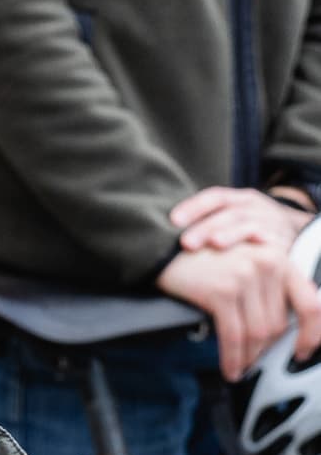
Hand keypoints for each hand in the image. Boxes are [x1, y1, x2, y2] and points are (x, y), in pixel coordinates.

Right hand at [158, 236, 320, 378]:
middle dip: (265, 350)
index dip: (311, 334)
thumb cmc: (201, 259)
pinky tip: (229, 367)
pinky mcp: (222, 291)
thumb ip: (267, 287)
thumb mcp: (244, 263)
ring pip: (257, 333)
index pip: (310, 304)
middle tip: (254, 362)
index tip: (301, 352)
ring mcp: (245, 277)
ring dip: (249, 358)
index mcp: (279, 258)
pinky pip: (234, 335)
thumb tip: (279, 328)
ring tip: (240, 368)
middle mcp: (268, 264)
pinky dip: (232, 357)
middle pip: (277, 324)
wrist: (162, 247)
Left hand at [172, 184, 314, 259]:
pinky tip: (246, 257)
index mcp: (238, 199)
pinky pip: (270, 242)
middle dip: (206, 226)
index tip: (172, 220)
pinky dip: (258, 247)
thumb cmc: (247, 230)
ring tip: (215, 244)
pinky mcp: (282, 240)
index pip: (214, 197)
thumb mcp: (231, 219)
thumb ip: (205, 222)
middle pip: (228, 212)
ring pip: (248, 224)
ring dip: (230, 234)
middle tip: (185, 243)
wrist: (292, 233)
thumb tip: (161, 234)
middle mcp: (254, 207)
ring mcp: (270, 222)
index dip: (193, 207)